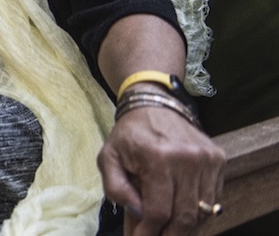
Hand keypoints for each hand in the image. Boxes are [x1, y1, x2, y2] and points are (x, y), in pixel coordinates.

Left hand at [98, 99, 224, 234]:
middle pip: (184, 216)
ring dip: (186, 226)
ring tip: (169, 228)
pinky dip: (199, 210)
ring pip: (202, 211)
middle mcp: (187, 159)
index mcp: (157, 158)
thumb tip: (138, 213)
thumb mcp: (108, 157)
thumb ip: (116, 188)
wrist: (154, 104)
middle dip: (171, 235)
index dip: (150, 233)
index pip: (158, 210)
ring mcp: (207, 159)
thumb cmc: (129, 135)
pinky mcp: (218, 159)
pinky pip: (214, 198)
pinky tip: (182, 210)